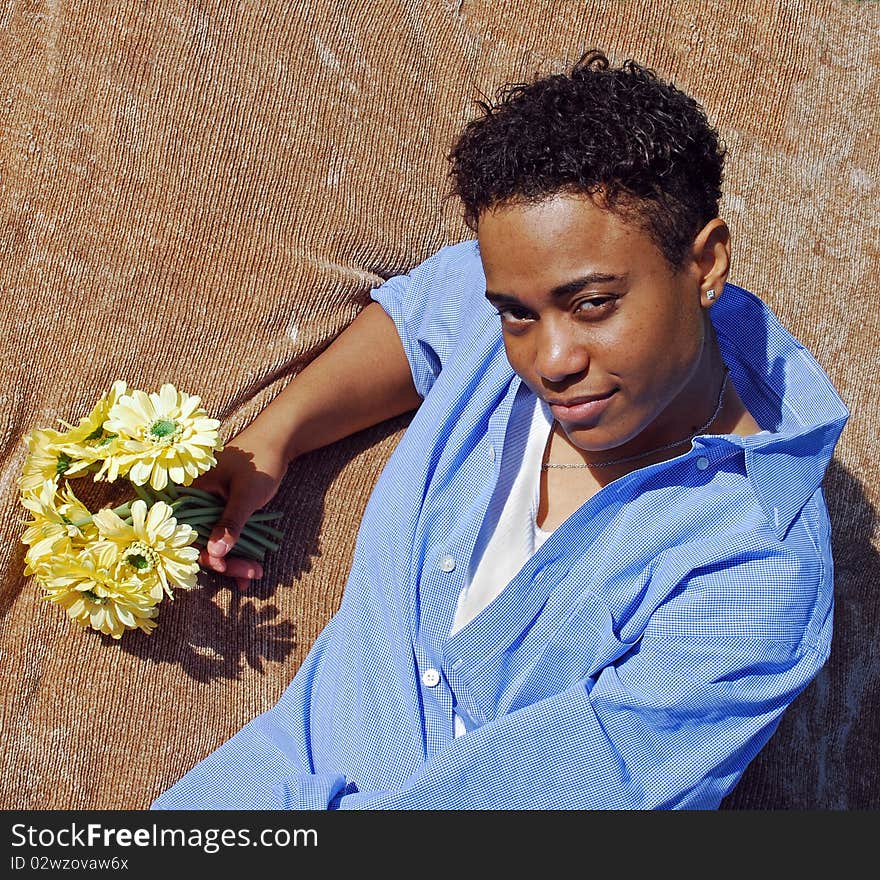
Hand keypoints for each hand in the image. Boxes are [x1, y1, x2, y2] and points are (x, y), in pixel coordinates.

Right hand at [192, 425, 289, 591]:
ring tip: (255, 574)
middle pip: (199, 540)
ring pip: (213, 541)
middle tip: (251, 575)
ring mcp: (207, 506)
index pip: (184, 531)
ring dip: (233, 560)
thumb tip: (215, 556)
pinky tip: (249, 569)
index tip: (224, 568)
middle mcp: (192, 500)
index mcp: (188, 490)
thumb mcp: (246, 495)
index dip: (202, 554)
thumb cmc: (260, 461)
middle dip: (224, 561)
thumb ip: (230, 523)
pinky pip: (223, 535)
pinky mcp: (220, 510)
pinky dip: (236, 551)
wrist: (278, 441)